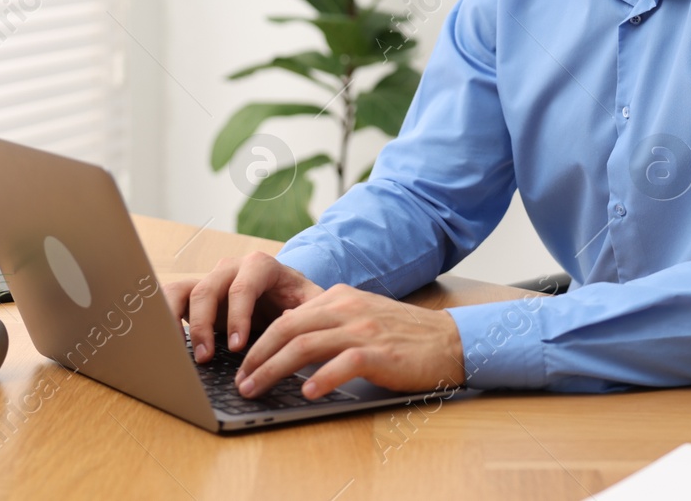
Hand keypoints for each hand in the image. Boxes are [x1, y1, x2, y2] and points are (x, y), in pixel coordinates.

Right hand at [162, 251, 324, 360]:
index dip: (237, 316)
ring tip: (181, 351)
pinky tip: (169, 343)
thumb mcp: (311, 301)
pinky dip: (165, 316)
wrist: (285, 292)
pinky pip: (173, 298)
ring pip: (184, 290)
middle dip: (204, 324)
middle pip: (208, 288)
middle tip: (206, 357)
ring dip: (178, 320)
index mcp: (260, 265)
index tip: (237, 346)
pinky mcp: (197, 294)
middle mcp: (231, 268)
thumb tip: (289, 322)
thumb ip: (309, 308)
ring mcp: (212, 279)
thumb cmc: (297, 298)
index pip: (243, 287)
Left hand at [235, 283, 465, 399]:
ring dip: (274, 370)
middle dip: (257, 356)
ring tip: (255, 389)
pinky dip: (321, 378)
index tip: (242, 364)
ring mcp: (364, 329)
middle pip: (288, 329)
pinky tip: (308, 393)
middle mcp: (347, 308)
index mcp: (339, 297)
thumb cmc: (403, 335)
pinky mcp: (381, 353)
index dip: (259, 342)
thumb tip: (287, 330)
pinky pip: (343, 363)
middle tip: (241, 381)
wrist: (449, 341)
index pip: (287, 317)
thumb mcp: (360, 316)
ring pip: (305, 345)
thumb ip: (327, 321)